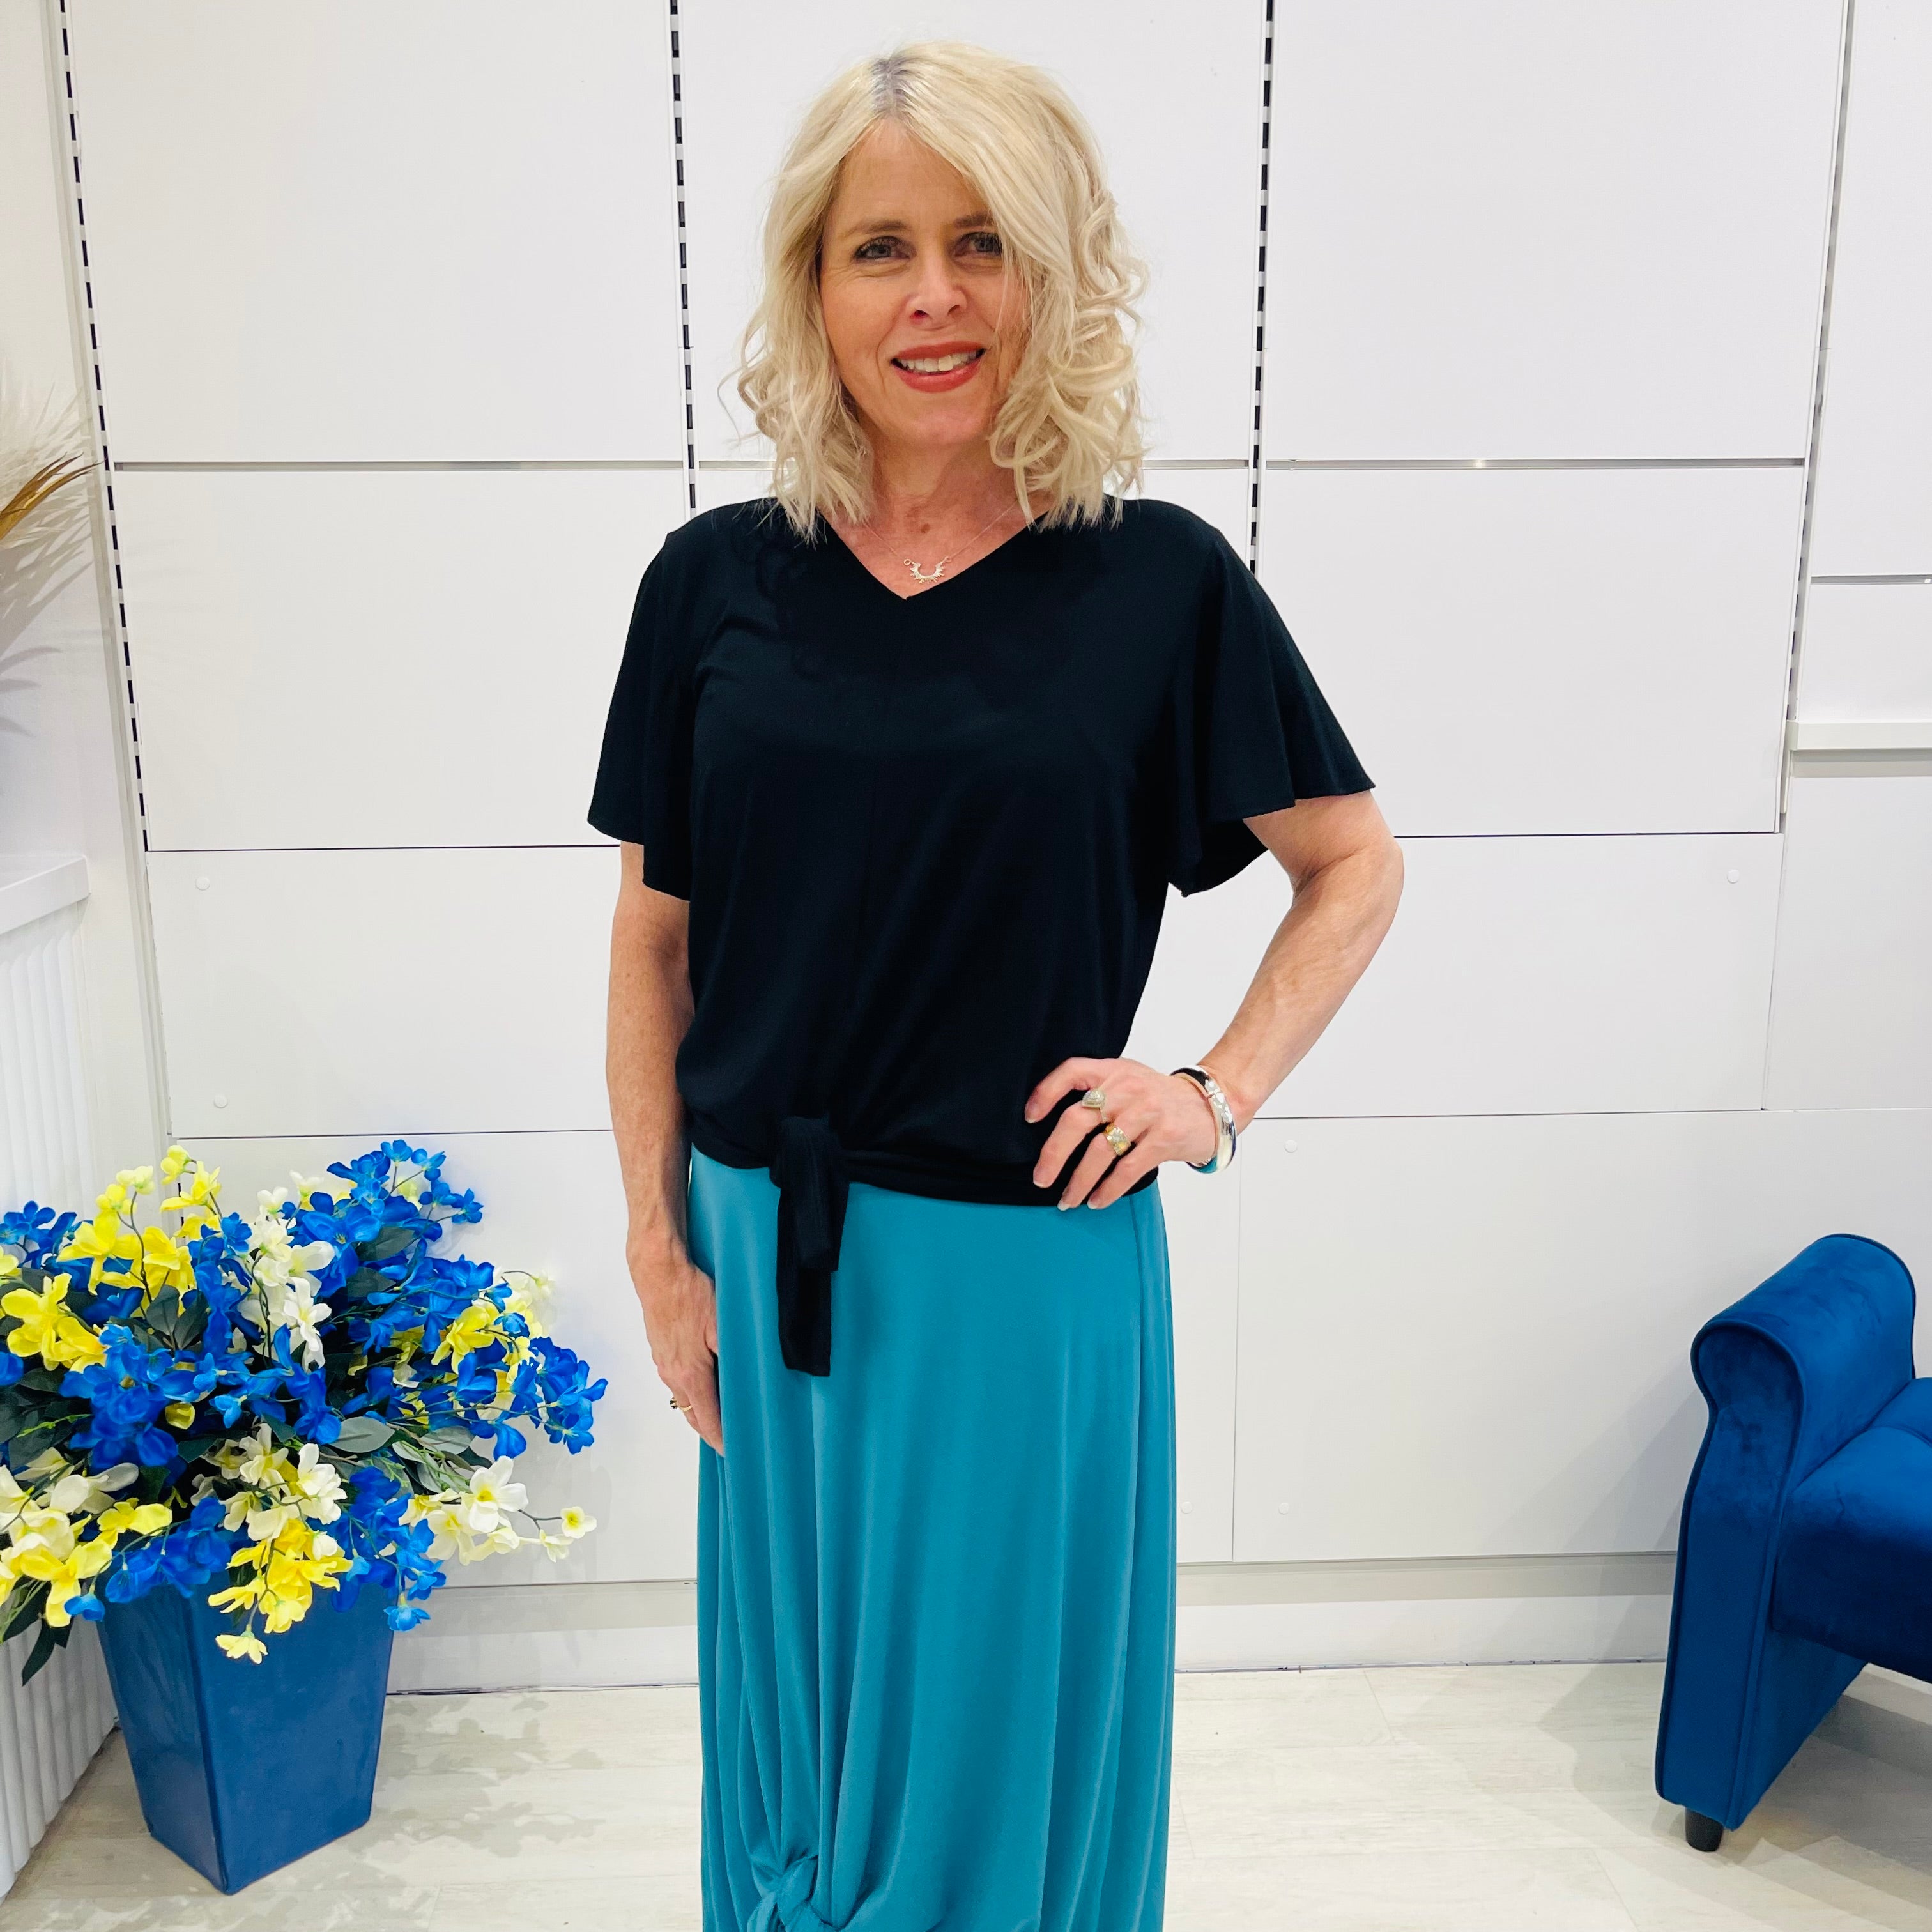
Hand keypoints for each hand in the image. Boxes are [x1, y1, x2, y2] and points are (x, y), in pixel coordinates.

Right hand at [628, 1234, 723, 1454]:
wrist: (657, 1273)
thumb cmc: (689, 1294)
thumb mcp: (722, 1326)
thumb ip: (735, 1357)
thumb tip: (751, 1379)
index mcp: (690, 1376)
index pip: (708, 1421)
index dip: (722, 1439)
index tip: (735, 1451)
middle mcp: (672, 1376)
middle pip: (694, 1416)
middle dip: (712, 1429)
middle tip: (731, 1437)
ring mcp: (663, 1364)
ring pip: (685, 1397)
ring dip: (702, 1408)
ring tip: (723, 1410)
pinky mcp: (660, 1351)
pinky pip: (677, 1380)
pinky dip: (692, 1389)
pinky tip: (706, 1378)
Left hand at [1023, 1057, 1220, 1209]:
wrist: (1214, 1105)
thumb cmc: (1163, 1099)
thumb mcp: (1131, 1080)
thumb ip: (1100, 1092)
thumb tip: (1058, 1130)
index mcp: (1114, 1071)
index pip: (1072, 1071)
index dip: (1046, 1092)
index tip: (1030, 1117)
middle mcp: (1127, 1088)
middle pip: (1077, 1120)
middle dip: (1053, 1154)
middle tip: (1041, 1178)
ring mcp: (1146, 1112)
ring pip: (1099, 1151)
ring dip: (1079, 1181)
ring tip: (1067, 1199)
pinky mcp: (1164, 1137)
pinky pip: (1127, 1169)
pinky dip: (1107, 1189)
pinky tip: (1096, 1200)